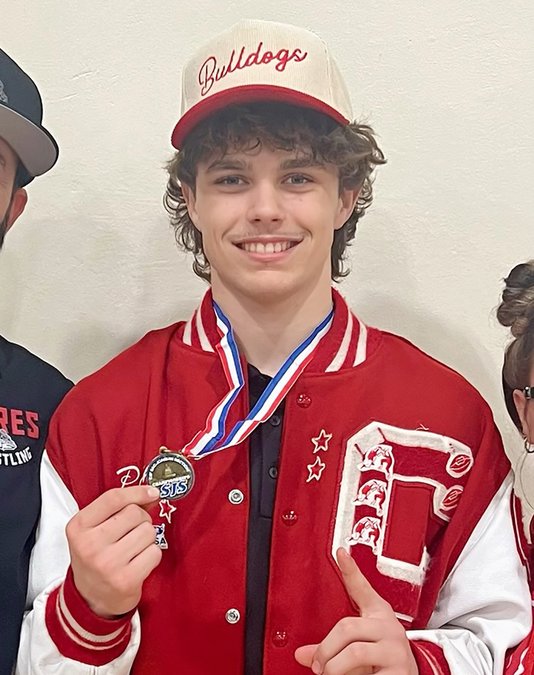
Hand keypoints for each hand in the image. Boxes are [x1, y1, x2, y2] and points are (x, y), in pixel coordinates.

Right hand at [66, 485, 161, 617]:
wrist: (90, 599)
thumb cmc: (96, 557)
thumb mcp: (95, 529)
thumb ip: (119, 508)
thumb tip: (151, 494)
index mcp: (79, 527)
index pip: (113, 498)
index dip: (137, 492)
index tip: (151, 493)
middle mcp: (90, 545)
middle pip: (135, 513)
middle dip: (141, 519)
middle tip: (131, 533)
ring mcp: (107, 564)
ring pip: (148, 532)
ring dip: (147, 538)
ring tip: (133, 549)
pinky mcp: (125, 580)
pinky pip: (155, 552)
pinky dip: (151, 555)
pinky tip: (138, 562)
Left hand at [294, 548, 417, 674]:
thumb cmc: (382, 660)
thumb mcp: (359, 647)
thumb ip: (331, 646)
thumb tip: (302, 654)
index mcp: (378, 615)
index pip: (363, 589)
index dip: (351, 570)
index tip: (340, 552)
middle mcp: (389, 628)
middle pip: (347, 627)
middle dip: (326, 649)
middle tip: (319, 665)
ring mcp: (396, 650)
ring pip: (355, 653)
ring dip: (334, 669)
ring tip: (331, 674)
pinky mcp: (399, 672)